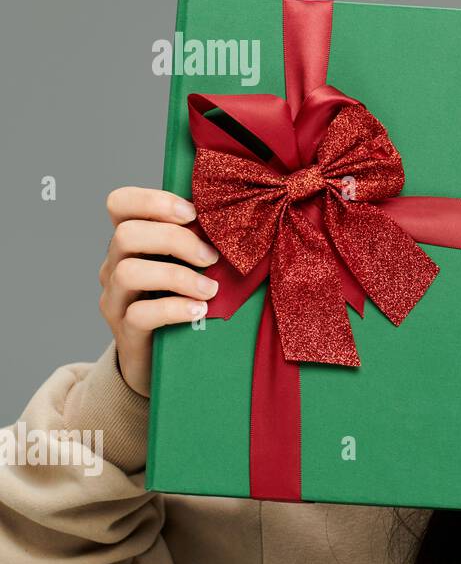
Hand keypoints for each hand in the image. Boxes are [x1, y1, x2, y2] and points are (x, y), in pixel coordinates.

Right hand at [98, 187, 221, 395]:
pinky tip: (200, 311)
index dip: (152, 201)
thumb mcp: (194, 266)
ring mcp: (116, 299)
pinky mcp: (125, 332)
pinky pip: (140, 314)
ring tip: (211, 289)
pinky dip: (174, 308)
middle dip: (176, 240)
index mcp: (133, 242)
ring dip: (178, 276)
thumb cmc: (189, 301)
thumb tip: (243, 216)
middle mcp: (114, 266)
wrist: (168, 362)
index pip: (120, 204)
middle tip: (212, 257)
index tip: (193, 213)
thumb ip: (203, 241)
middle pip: (127, 234)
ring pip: (129, 272)